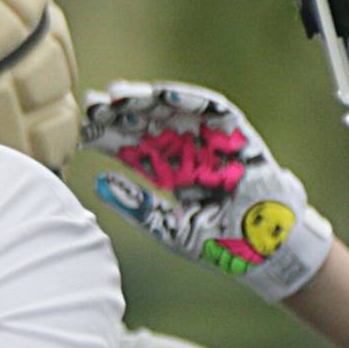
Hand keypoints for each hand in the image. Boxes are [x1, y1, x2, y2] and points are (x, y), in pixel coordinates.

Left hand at [81, 81, 332, 301]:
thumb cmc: (221, 245)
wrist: (267, 254)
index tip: (81, 129)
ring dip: (147, 100)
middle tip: (91, 103)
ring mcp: (212, 144)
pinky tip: (164, 93)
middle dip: (120, 114)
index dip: (107, 138)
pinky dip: (192, 100)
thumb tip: (98, 181)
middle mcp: (188, 154)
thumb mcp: (168, 228)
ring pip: (175, 113)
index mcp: (170, 174)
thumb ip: (136, 205)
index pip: (132, 150)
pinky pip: (216, 112)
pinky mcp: (239, 139)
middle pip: (148, 126)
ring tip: (118, 94)